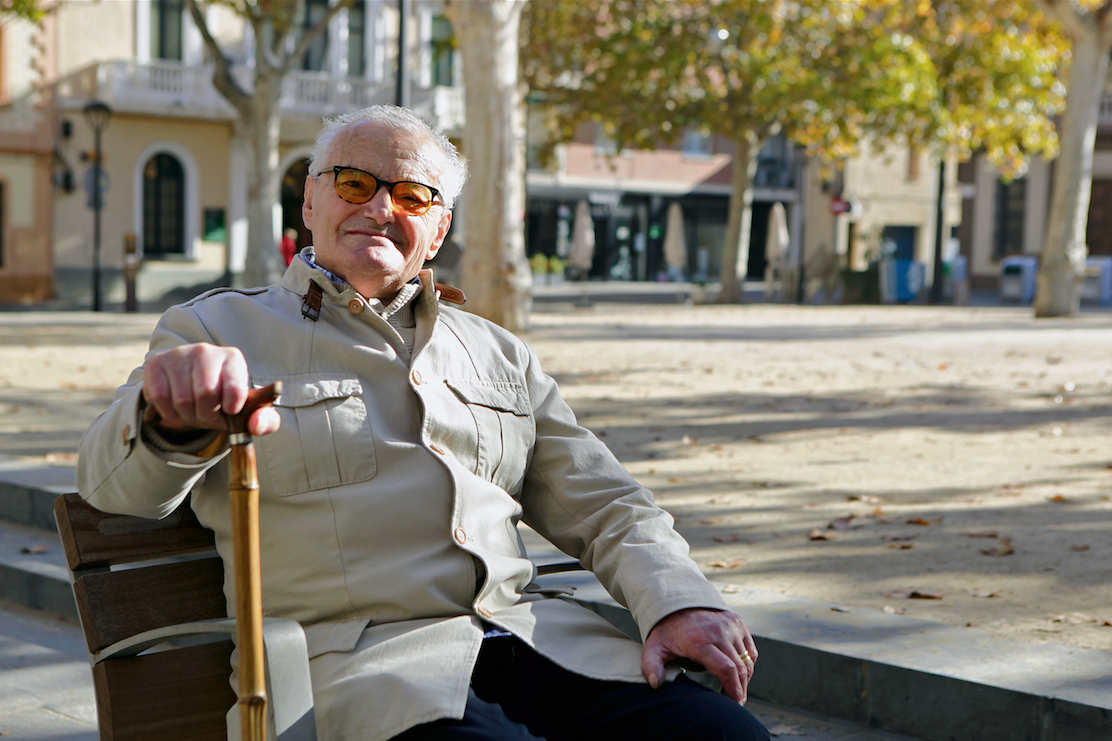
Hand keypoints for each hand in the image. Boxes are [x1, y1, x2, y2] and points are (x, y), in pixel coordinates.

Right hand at [142, 343, 279, 435]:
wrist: (191, 387)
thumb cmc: (224, 399)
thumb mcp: (248, 411)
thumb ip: (264, 421)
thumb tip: (256, 425)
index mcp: (232, 358)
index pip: (234, 388)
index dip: (231, 408)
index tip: (228, 410)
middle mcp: (205, 351)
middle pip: (205, 394)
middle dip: (206, 414)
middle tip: (207, 414)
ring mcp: (179, 354)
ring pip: (182, 399)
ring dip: (187, 415)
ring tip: (193, 410)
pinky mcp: (156, 363)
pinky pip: (160, 398)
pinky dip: (169, 412)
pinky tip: (176, 406)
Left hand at [641, 608, 757, 703]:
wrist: (677, 604)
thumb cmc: (666, 632)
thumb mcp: (653, 648)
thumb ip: (650, 666)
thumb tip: (656, 683)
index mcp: (699, 640)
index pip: (726, 669)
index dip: (733, 689)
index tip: (734, 703)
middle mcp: (718, 631)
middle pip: (740, 668)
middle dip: (740, 689)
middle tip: (736, 703)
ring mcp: (730, 625)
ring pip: (747, 660)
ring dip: (744, 679)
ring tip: (735, 691)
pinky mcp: (737, 622)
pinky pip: (750, 650)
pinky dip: (747, 664)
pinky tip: (738, 674)